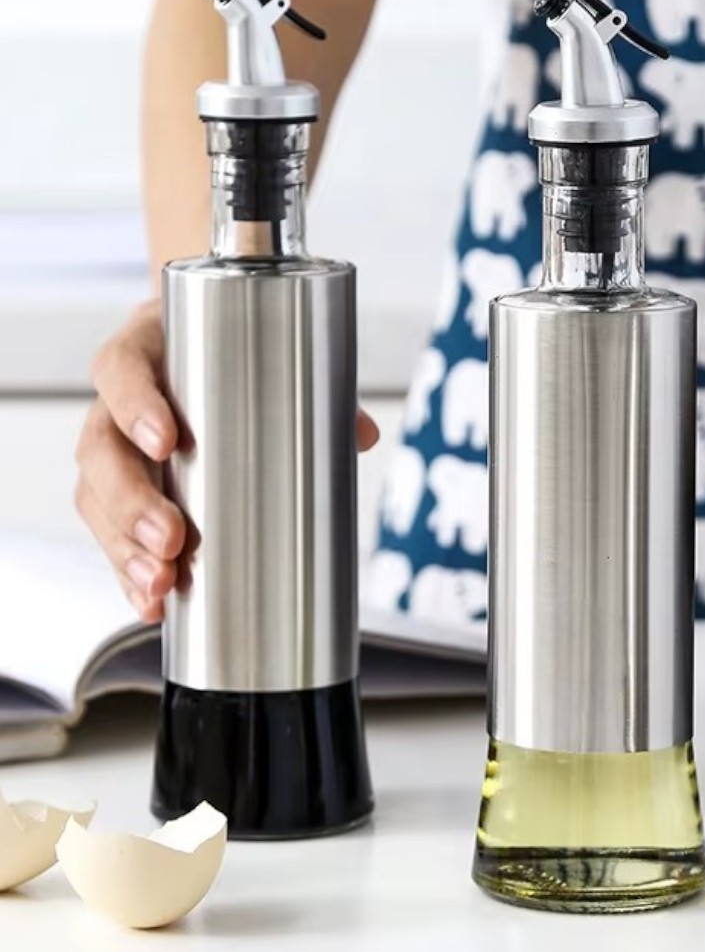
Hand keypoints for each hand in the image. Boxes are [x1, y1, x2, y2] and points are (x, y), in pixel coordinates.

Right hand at [76, 299, 379, 623]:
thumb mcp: (272, 359)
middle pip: (99, 449)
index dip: (134, 406)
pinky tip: (151, 601)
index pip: (120, 371)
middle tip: (171, 539)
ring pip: (94, 497)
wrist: (213, 350)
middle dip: (130, 502)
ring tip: (160, 581)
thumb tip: (362, 434)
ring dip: (123, 546)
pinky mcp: (119, 492)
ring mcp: (114, 448)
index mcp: (147, 353)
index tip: (166, 442)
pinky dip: (127, 569)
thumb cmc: (240, 356)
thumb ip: (318, 393)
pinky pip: (109, 532)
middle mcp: (117, 401)